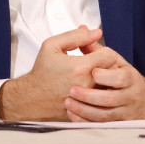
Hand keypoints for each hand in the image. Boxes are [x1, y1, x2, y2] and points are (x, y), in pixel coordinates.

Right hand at [0, 26, 116, 120]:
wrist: (31, 99)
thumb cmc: (41, 73)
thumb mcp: (52, 46)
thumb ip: (76, 36)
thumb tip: (96, 32)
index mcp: (80, 67)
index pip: (109, 55)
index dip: (104, 51)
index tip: (96, 53)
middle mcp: (86, 85)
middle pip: (113, 71)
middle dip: (108, 65)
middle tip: (97, 64)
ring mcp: (88, 100)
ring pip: (110, 87)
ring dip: (106, 80)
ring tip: (96, 77)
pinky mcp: (87, 110)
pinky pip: (104, 101)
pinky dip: (101, 94)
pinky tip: (92, 89)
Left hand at [64, 45, 144, 121]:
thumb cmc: (124, 77)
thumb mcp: (116, 62)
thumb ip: (98, 50)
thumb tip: (85, 31)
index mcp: (130, 77)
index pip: (120, 78)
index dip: (105, 76)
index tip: (91, 73)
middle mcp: (130, 96)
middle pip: (110, 99)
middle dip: (89, 96)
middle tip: (72, 90)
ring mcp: (124, 112)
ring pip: (104, 115)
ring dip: (84, 110)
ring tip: (68, 103)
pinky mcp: (117, 124)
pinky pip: (100, 126)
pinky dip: (85, 121)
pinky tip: (73, 115)